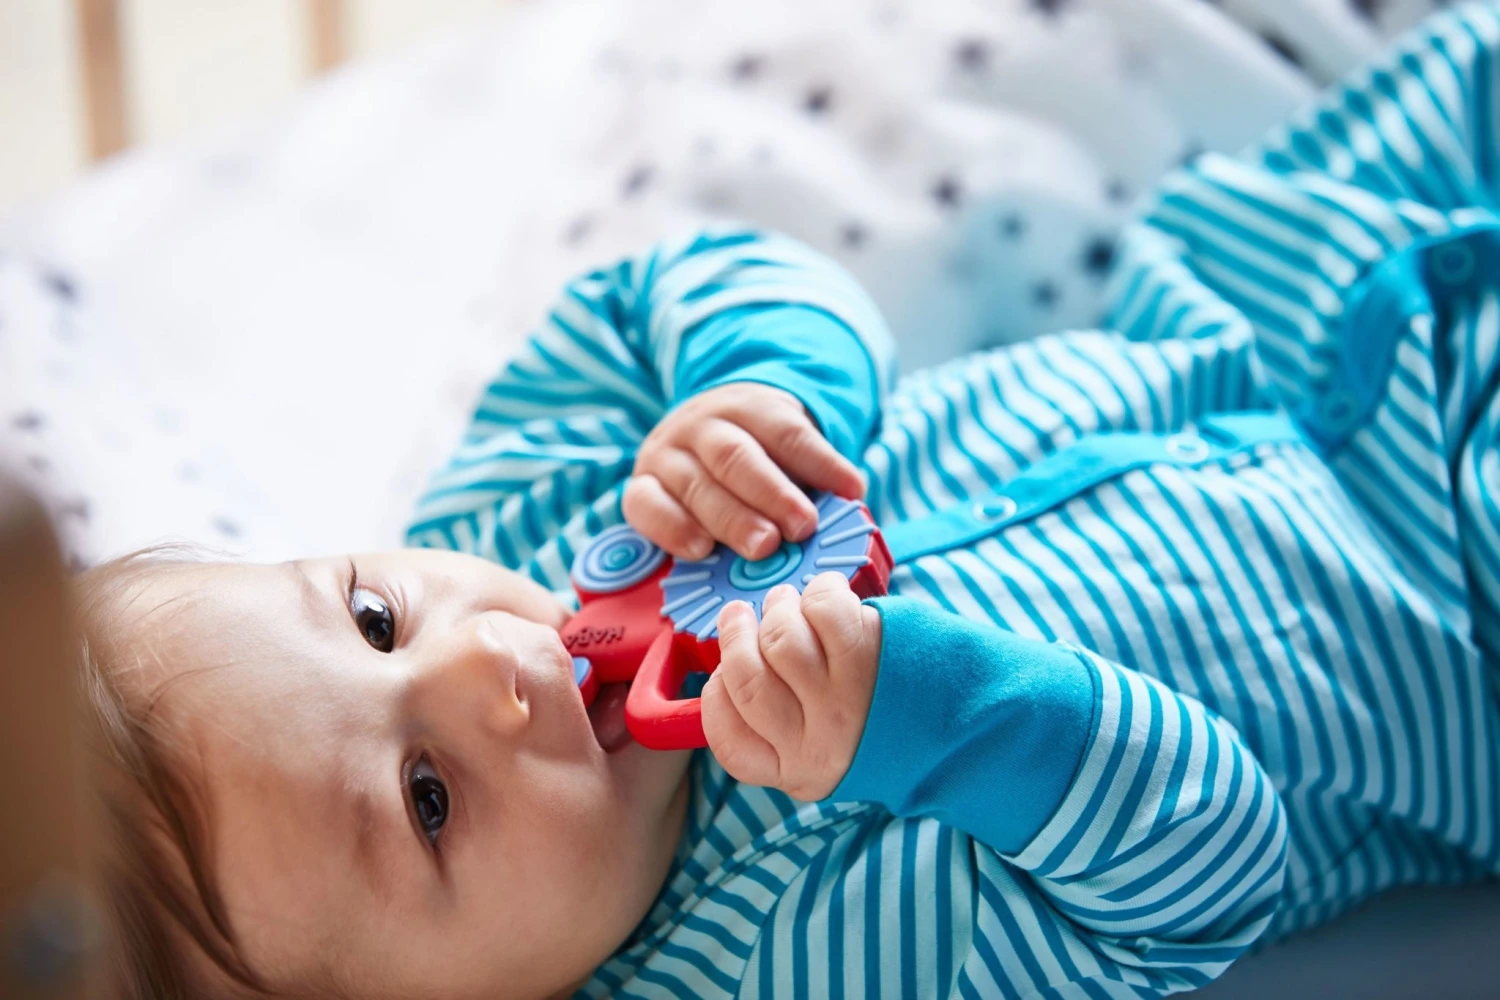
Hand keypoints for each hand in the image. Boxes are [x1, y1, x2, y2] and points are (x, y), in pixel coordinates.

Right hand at [623, 382, 864, 560]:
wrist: (695, 432)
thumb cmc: (755, 453)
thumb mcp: (783, 449)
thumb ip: (810, 475)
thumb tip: (850, 505)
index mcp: (747, 408)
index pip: (785, 431)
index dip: (819, 461)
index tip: (850, 490)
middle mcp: (700, 425)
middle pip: (736, 456)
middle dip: (772, 494)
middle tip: (802, 527)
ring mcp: (665, 454)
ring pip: (695, 483)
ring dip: (732, 518)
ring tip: (764, 547)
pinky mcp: (639, 487)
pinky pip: (648, 507)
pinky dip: (674, 529)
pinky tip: (702, 551)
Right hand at [701, 574, 881, 800]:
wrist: (956, 727)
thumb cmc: (873, 726)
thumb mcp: (818, 751)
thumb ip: (773, 724)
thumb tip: (727, 668)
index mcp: (794, 771)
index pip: (726, 736)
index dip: (715, 694)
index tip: (723, 673)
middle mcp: (816, 743)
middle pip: (745, 678)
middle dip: (735, 635)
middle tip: (738, 616)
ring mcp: (842, 700)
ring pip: (780, 639)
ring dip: (777, 608)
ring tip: (785, 603)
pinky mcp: (868, 657)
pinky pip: (822, 608)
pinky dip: (818, 591)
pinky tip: (828, 597)